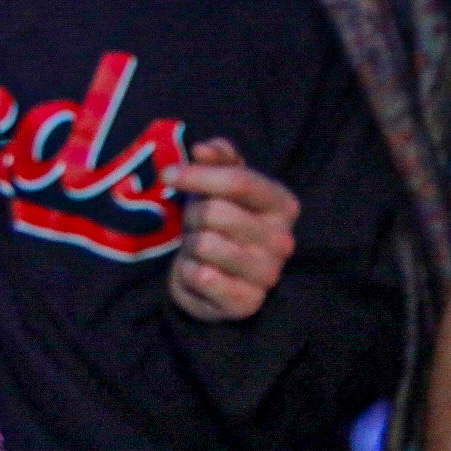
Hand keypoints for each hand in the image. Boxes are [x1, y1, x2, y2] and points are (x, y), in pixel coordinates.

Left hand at [163, 138, 299, 321]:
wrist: (211, 277)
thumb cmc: (217, 222)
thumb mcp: (219, 185)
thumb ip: (219, 157)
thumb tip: (204, 148)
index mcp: (282, 205)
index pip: (240, 181)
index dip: (198, 175)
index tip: (168, 174)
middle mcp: (283, 241)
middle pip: (216, 212)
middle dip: (192, 215)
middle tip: (193, 224)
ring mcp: (268, 275)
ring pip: (205, 244)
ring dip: (190, 244)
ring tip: (198, 248)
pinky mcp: (247, 303)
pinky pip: (201, 276)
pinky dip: (188, 270)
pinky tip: (197, 271)